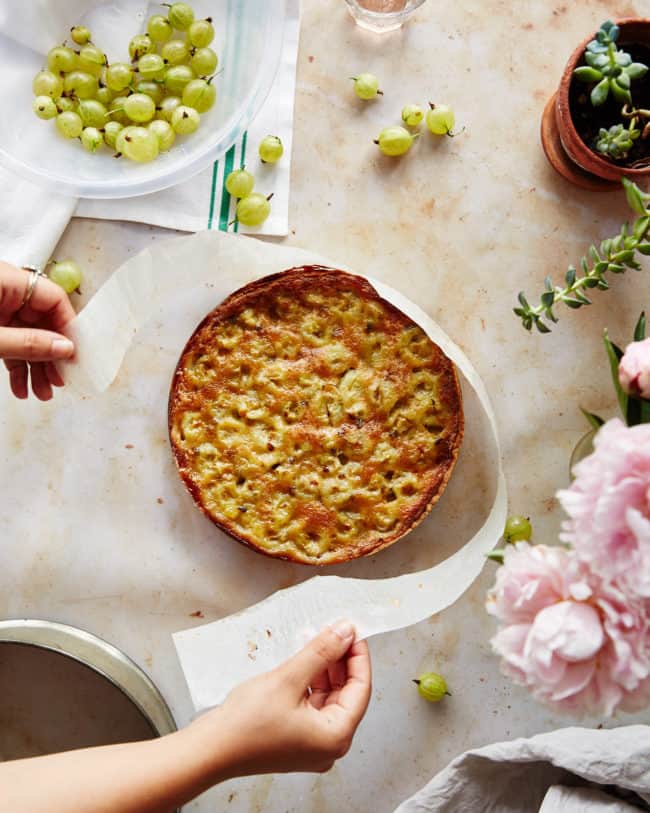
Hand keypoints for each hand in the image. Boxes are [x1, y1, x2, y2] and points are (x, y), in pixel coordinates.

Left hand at [0, 261, 75, 399]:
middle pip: (43, 322)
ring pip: (27, 337)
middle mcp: (5, 292)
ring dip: (36, 368)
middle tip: (60, 381)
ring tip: (41, 394)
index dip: (68, 328)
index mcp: (7, 281)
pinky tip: (21, 388)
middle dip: (51, 356)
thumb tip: (65, 349)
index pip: (54, 299)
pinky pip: (10, 343)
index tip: (75, 356)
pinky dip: (17, 366)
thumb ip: (27, 343)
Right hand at [191, 622, 371, 776]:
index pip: (361, 689)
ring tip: (317, 641)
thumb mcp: (288, 678)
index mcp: (335, 737)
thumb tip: (345, 632)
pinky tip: (303, 661)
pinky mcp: (295, 740)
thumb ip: (321, 652)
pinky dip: (310, 682)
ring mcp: (311, 745)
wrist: (210, 750)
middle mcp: (328, 746)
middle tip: (336, 632)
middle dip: (340, 661)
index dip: (358, 656)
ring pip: (328, 698)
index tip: (352, 632)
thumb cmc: (245, 726)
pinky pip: (312, 706)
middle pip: (346, 694)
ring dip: (324, 669)